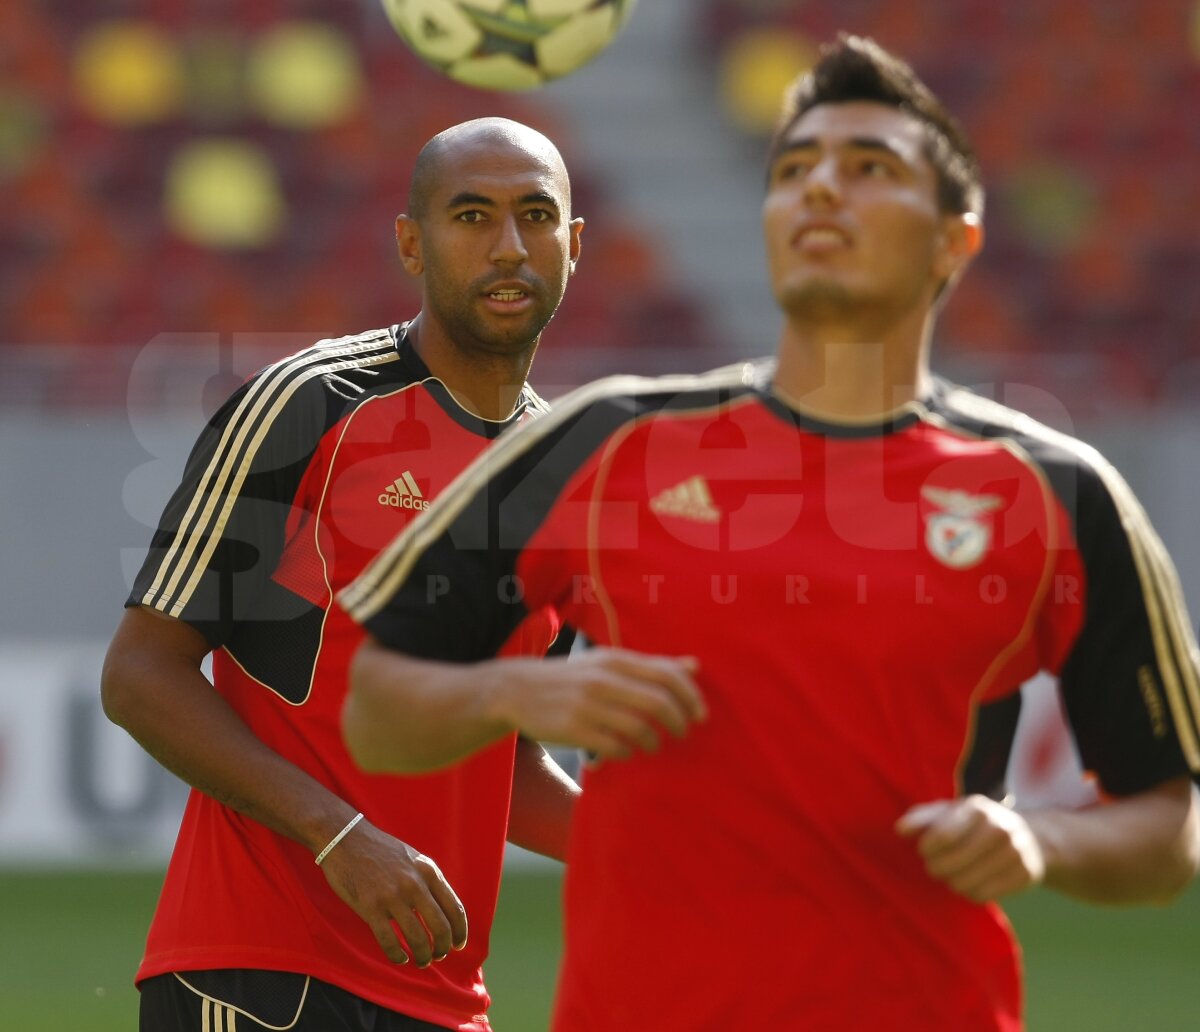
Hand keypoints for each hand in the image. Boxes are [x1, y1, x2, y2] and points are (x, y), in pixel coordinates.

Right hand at [317, 817, 466, 965]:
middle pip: (440, 927)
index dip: (459, 932)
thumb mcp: (414, 859)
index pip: (454, 908)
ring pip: (417, 938)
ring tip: (421, 961)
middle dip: (443, 948)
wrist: (346, 839)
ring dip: (423, 956)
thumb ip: (429, 881)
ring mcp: (392, 897)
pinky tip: (400, 958)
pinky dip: (398, 956)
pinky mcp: (370, 908)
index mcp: (429, 871)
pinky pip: (389, 942)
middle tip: (439, 956)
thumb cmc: (381, 850)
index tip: (458, 945)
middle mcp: (415, 885)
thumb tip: (443, 911)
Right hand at [493, 648, 705, 761]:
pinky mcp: (573, 729)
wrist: (516, 689)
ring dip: (653, 741)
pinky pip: (615, 746)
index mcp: (615, 659)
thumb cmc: (572, 677)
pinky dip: (627, 752)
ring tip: (653, 744)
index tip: (701, 714)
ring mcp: (588, 705)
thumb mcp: (608, 662)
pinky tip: (625, 751)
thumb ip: (652, 665)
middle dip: (679, 721)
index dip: (691, 696)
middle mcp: (603, 679)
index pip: (667, 674)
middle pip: (659, 702)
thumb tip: (695, 666)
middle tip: (684, 733)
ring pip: (639, 727)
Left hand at [895, 795, 1045, 901]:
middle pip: (951, 863)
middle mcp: (999, 828)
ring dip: (952, 882)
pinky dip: (970, 893)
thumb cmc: (975, 824)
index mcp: (977, 809)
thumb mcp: (950, 812)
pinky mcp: (1025, 876)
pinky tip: (971, 882)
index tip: (923, 850)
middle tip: (934, 866)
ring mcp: (1015, 853)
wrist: (1030, 837)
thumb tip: (899, 829)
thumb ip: (922, 818)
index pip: (943, 835)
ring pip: (965, 883)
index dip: (926, 848)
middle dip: (935, 868)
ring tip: (953, 874)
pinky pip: (982, 896)